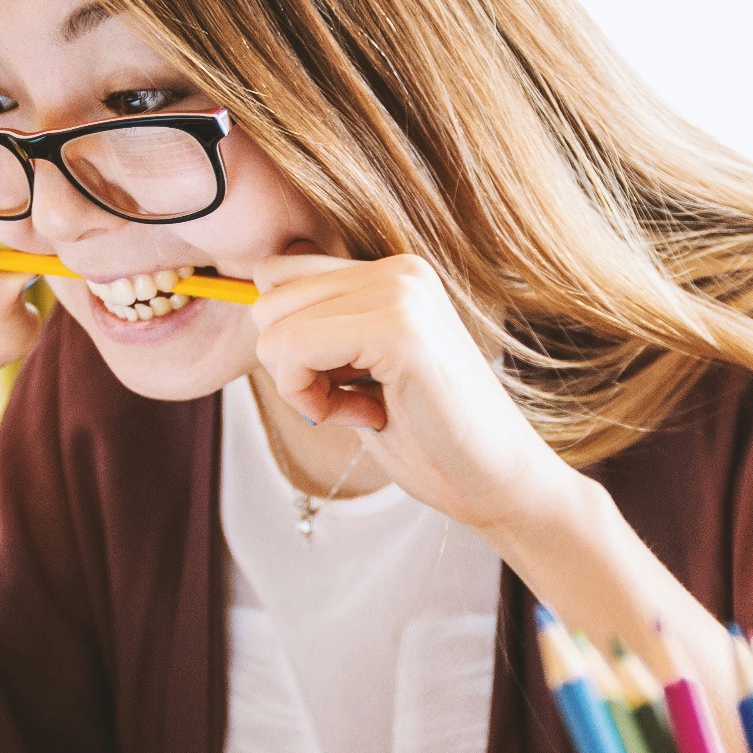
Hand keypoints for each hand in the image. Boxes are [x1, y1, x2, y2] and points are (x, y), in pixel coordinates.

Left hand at [251, 251, 582, 533]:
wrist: (498, 483)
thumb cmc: (430, 439)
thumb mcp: (362, 371)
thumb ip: (322, 332)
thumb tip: (253, 306)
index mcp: (393, 273)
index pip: (279, 274)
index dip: (287, 340)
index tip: (336, 383)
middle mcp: (398, 269)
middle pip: (267, 295)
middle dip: (288, 362)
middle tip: (347, 401)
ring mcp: (402, 292)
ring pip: (273, 324)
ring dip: (299, 383)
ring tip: (360, 408)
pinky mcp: (400, 329)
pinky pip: (294, 349)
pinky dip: (309, 397)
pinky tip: (363, 416)